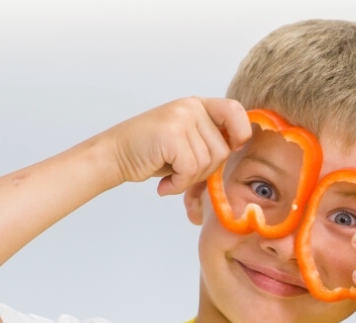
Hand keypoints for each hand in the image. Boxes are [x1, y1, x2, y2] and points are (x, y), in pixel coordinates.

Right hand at [99, 97, 252, 195]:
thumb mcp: (186, 139)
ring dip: (190, 179)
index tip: (231, 148)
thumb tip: (240, 147)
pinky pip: (191, 170)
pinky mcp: (171, 135)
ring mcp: (181, 119)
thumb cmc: (150, 152)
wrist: (114, 155)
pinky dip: (179, 185)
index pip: (235, 110)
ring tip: (170, 175)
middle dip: (205, 171)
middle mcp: (191, 107)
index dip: (241, 132)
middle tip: (182, 172)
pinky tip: (164, 184)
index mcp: (198, 105)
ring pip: (208, 163)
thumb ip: (209, 139)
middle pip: (222, 150)